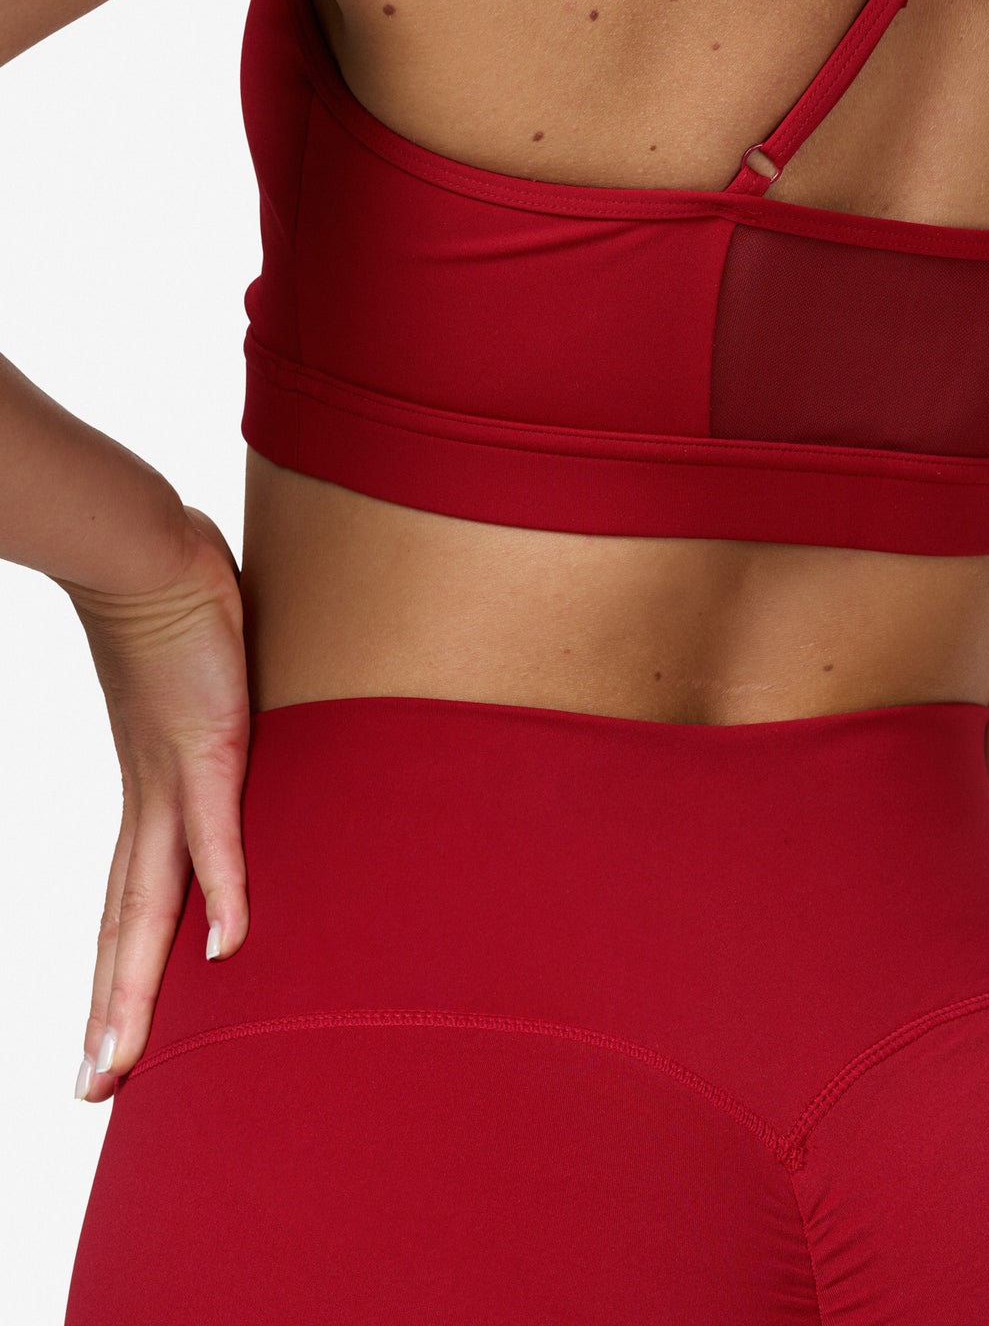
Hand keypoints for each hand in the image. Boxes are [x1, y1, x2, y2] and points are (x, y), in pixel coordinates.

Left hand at [66, 505, 250, 1101]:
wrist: (145, 554)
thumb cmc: (177, 613)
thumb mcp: (204, 694)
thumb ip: (223, 734)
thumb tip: (237, 745)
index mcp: (150, 797)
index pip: (125, 907)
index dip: (115, 978)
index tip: (102, 1045)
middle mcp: (152, 804)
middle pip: (124, 928)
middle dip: (113, 1012)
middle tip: (94, 1090)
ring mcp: (176, 781)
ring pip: (147, 905)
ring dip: (137, 987)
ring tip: (121, 1060)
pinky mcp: (209, 749)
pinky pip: (219, 835)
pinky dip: (223, 892)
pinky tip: (226, 947)